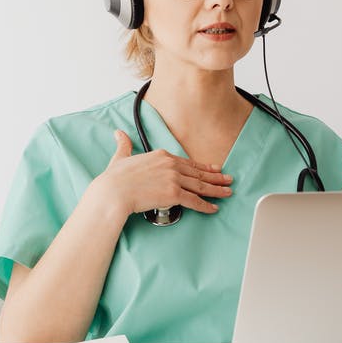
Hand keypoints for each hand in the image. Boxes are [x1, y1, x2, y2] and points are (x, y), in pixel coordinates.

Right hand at [90, 129, 234, 215]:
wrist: (113, 192)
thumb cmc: (115, 178)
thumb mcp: (121, 156)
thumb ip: (124, 145)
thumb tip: (118, 134)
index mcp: (161, 155)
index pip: (188, 162)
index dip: (203, 167)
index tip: (213, 169)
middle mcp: (171, 165)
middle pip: (198, 173)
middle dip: (216, 177)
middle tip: (228, 179)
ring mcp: (173, 179)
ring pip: (200, 186)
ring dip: (216, 190)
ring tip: (227, 192)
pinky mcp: (173, 194)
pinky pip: (194, 201)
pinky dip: (206, 205)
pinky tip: (214, 208)